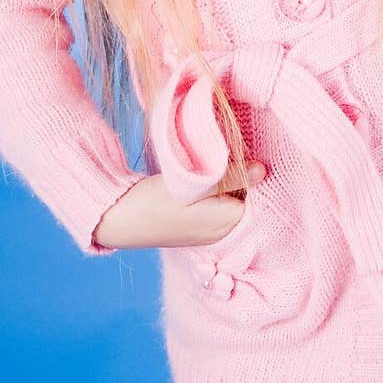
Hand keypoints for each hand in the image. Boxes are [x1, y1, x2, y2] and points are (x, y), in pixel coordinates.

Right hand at [93, 160, 266, 250]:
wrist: (120, 220)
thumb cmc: (155, 202)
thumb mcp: (194, 185)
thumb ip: (230, 179)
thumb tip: (262, 170)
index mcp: (227, 222)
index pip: (253, 190)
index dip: (247, 169)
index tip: (236, 151)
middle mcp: (222, 231)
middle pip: (243, 195)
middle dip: (237, 174)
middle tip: (220, 153)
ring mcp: (208, 231)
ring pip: (228, 197)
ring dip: (222, 180)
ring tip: (206, 164)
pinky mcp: (195, 226)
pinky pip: (214, 204)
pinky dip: (211, 189)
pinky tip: (198, 178)